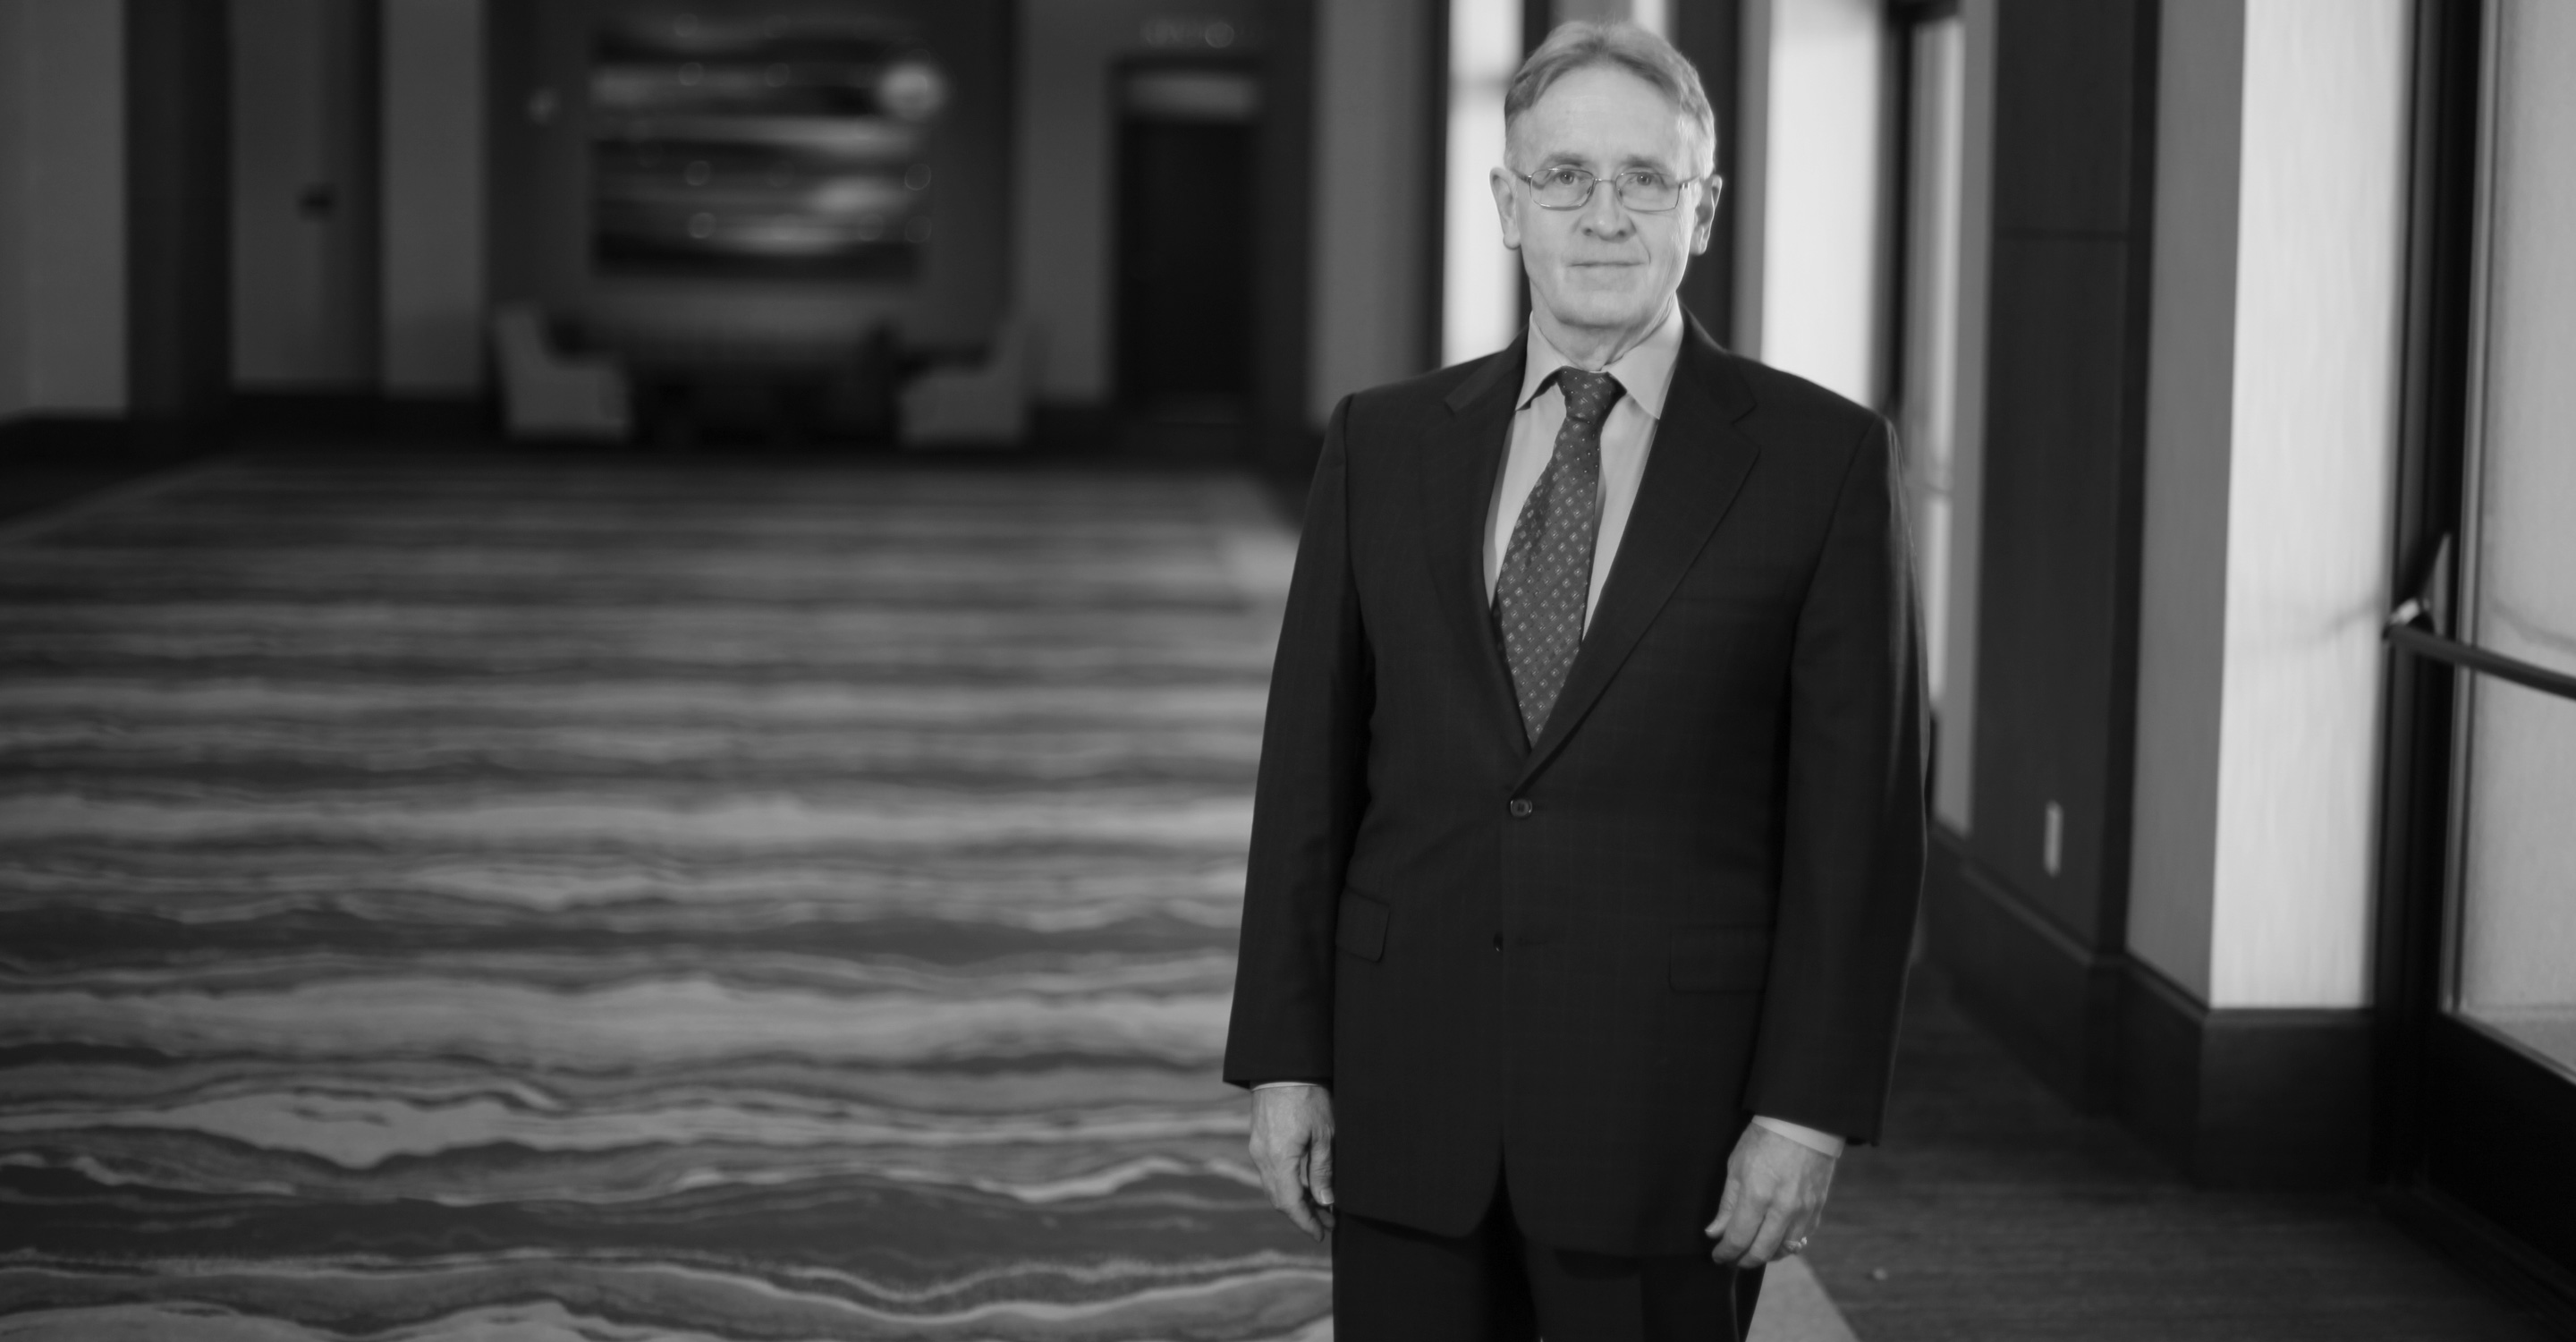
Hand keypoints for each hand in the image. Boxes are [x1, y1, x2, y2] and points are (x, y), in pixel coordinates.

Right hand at [1248, 1085, 1336, 1240]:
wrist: (1283, 1066)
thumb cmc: (1308, 1096)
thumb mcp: (1324, 1134)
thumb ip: (1322, 1170)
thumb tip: (1325, 1202)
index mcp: (1279, 1159)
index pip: (1290, 1203)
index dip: (1306, 1222)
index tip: (1321, 1235)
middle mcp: (1263, 1157)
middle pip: (1280, 1199)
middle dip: (1303, 1214)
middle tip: (1328, 1223)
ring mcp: (1258, 1149)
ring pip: (1274, 1187)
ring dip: (1296, 1200)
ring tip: (1322, 1205)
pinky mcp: (1259, 1140)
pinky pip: (1271, 1172)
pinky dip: (1288, 1184)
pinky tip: (1306, 1183)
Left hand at [1705, 1121, 1836, 1266]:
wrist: (1804, 1123)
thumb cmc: (1764, 1139)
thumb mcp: (1736, 1166)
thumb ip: (1727, 1204)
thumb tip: (1715, 1232)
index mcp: (1758, 1195)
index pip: (1739, 1239)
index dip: (1725, 1252)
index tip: (1717, 1255)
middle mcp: (1783, 1208)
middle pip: (1762, 1252)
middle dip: (1743, 1260)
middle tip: (1733, 1259)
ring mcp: (1804, 1210)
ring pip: (1784, 1250)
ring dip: (1766, 1255)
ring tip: (1752, 1250)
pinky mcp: (1818, 1208)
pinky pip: (1802, 1239)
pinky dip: (1787, 1245)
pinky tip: (1775, 1239)